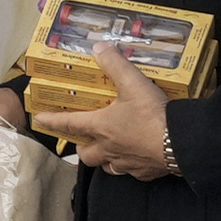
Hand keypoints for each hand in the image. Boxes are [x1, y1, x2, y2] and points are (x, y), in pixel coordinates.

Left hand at [26, 48, 178, 181]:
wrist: (180, 143)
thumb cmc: (153, 115)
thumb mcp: (133, 82)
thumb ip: (115, 64)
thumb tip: (99, 48)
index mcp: (101, 127)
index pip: (70, 124)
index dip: (53, 120)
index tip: (40, 119)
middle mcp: (109, 148)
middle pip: (86, 155)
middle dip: (83, 148)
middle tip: (86, 138)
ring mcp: (127, 163)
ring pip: (107, 167)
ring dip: (104, 160)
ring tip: (110, 149)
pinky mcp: (144, 172)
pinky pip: (131, 172)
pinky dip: (131, 166)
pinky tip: (138, 157)